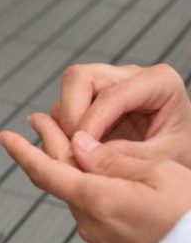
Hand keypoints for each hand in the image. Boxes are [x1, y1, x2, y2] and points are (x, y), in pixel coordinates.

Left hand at [0, 119, 190, 242]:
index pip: (46, 171)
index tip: (4, 136)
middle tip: (41, 119)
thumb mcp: (160, 172)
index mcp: (97, 200)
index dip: (22, 151)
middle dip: (50, 148)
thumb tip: (79, 147)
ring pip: (78, 197)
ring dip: (73, 172)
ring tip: (74, 143)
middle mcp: (89, 223)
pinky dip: (91, 193)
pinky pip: (93, 215)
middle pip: (60, 180)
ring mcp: (97, 239)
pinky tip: (103, 180)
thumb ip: (113, 159)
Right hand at [52, 63, 190, 166]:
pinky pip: (63, 110)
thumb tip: (83, 151)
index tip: (80, 150)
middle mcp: (130, 78)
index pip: (111, 93)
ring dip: (64, 125)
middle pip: (79, 78)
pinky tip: (79, 153)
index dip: (90, 122)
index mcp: (158, 82)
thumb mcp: (164, 159)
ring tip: (80, 154)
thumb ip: (126, 155)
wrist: (179, 165)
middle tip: (75, 148)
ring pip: (66, 93)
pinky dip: (63, 132)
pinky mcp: (91, 103)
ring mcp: (108, 87)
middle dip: (70, 115)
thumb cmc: (182, 155)